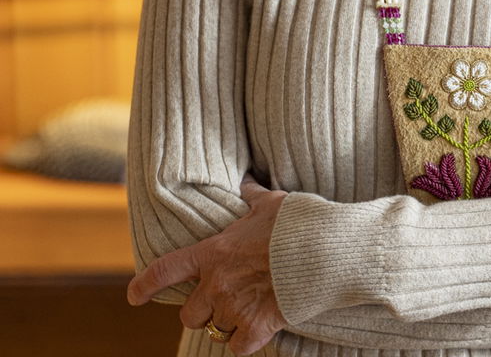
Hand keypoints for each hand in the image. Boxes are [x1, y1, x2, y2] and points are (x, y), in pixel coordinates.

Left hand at [127, 176, 288, 354]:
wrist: (325, 248)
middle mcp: (217, 283)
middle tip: (224, 300)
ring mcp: (235, 308)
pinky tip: (259, 329)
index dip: (145, 284)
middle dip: (202, 310)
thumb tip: (247, 180)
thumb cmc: (298, 221)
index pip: (166, 270)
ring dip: (227, 323)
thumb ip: (252, 196)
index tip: (134, 296)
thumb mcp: (271, 202)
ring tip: (247, 310)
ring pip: (215, 330)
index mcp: (214, 252)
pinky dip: (246, 341)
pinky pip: (238, 348)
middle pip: (189, 314)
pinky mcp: (257, 327)